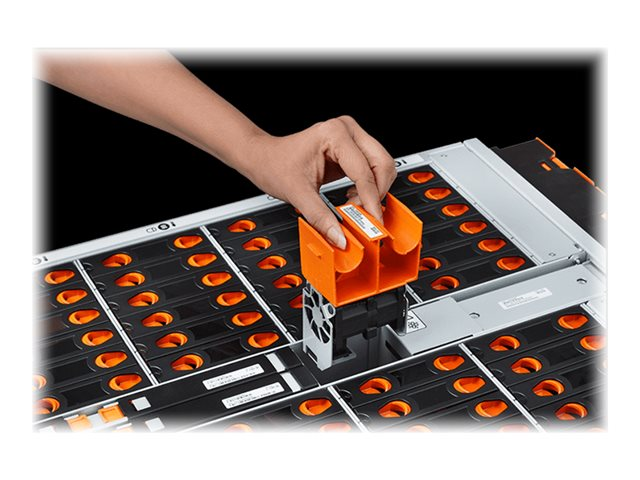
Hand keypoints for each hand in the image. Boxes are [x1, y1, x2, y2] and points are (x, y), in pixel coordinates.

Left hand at [239, 116, 396, 248]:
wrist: (263, 157)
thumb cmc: (274, 164)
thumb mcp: (297, 193)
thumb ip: (320, 218)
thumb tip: (340, 237)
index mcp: (335, 134)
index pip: (364, 173)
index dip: (370, 202)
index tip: (373, 223)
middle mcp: (347, 130)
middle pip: (382, 164)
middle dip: (377, 194)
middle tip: (366, 217)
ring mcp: (352, 137)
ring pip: (382, 166)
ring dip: (375, 191)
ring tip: (355, 206)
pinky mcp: (352, 148)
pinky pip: (372, 168)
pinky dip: (369, 187)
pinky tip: (353, 197)